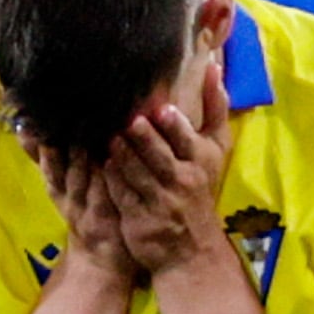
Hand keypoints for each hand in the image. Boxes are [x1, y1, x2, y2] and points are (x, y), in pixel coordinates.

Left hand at [43, 86, 231, 280]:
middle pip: (161, 156)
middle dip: (145, 139)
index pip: (187, 140)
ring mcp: (160, 201)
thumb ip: (215, 107)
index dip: (174, 127)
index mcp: (201, 160)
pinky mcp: (138, 218)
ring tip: (109, 138)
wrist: (190, 247)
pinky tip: (98, 162)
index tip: (162, 111)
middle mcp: (183, 180)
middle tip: (130, 122)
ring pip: (137, 174)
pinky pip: (122, 193)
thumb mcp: (215, 149)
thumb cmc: (199, 186)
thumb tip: (214, 65)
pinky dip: (110, 178)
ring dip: (122, 155)